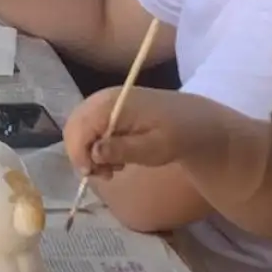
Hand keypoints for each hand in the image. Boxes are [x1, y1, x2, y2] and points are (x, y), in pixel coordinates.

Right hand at [63, 88, 225, 180]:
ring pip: (79, 128)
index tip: (93, 174)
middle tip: (103, 173)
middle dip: (81, 153)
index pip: (80, 127)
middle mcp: (104, 97)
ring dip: (87, 151)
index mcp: (113, 103)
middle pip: (74, 126)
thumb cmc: (179, 135)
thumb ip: (123, 149)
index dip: (79, 153)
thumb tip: (94, 152)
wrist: (197, 122)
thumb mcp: (155, 148)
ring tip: (111, 168)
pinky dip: (94, 145)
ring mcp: (106, 102)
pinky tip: (113, 157)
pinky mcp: (110, 109)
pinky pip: (90, 127)